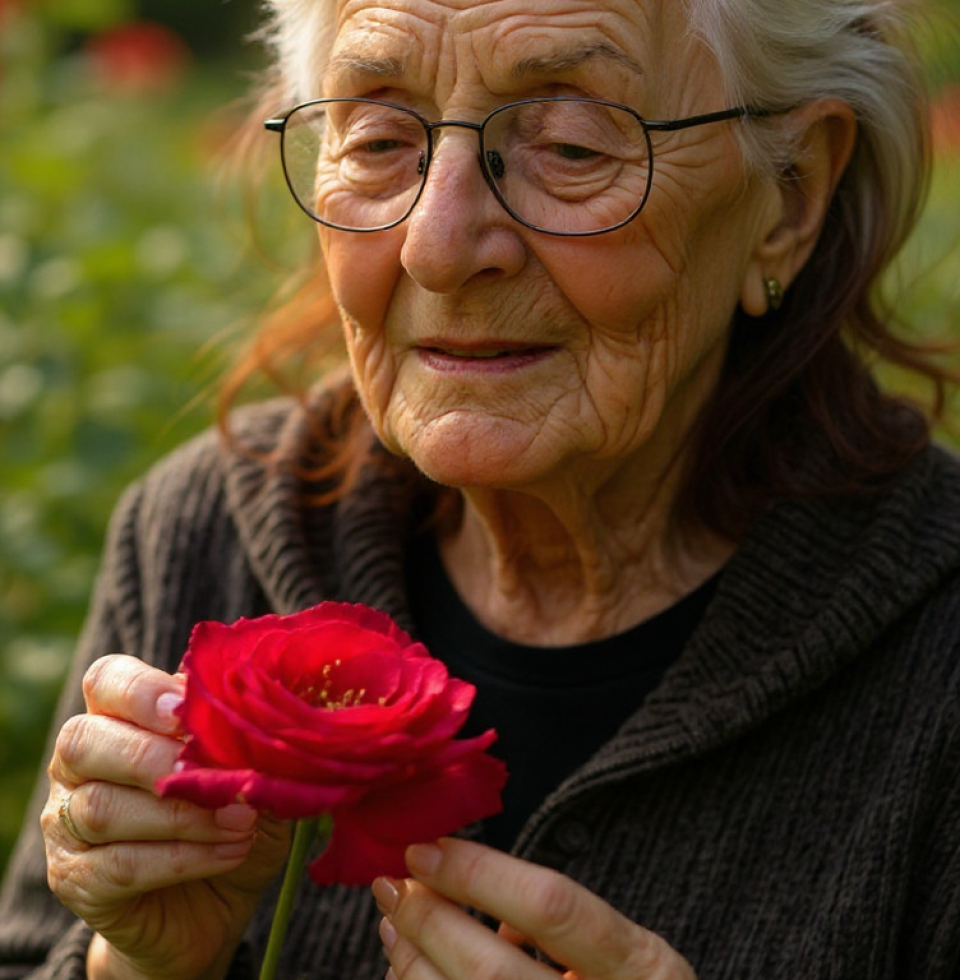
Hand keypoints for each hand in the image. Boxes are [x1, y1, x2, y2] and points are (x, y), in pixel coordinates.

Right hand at [41, 655, 289, 979]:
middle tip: (216, 775)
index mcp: (118, 717)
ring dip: (183, 815)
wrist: (216, 906)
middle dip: (153, 757)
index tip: (186, 710)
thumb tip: (264, 704)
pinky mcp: (75, 881)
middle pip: (82, 741)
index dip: (141, 691)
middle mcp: (79, 765)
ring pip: (102, 808)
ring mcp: (66, 823)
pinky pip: (119, 865)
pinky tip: (230, 852)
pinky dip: (183, 857)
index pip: (105, 680)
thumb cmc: (234, 819)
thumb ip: (246, 735)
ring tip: (241, 821)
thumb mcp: (253, 770)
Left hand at [372, 838, 696, 979]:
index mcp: (640, 965)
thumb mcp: (620, 948)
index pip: (551, 906)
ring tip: (393, 924)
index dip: (480, 873)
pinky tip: (407, 973)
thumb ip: (553, 918)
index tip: (424, 849)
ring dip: (414, 964)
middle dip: (430, 923)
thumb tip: (453, 880)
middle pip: (491, 971)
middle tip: (392, 886)